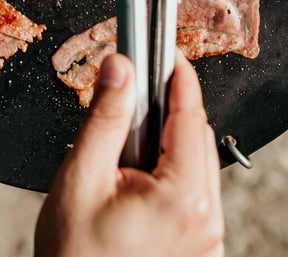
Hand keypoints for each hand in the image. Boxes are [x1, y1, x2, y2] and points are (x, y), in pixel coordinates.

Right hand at [35, 52, 223, 256]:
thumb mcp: (81, 176)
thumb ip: (105, 117)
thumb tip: (120, 67)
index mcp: (184, 197)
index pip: (190, 114)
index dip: (177, 75)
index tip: (164, 51)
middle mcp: (206, 218)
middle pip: (195, 137)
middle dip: (163, 116)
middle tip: (126, 111)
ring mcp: (206, 238)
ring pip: (194, 165)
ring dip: (164, 149)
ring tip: (121, 167)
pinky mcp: (198, 247)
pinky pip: (192, 195)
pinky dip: (168, 179)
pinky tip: (134, 189)